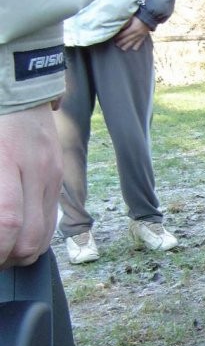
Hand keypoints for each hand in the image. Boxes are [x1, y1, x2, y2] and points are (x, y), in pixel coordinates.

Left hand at [0, 104, 62, 268]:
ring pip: (43, 237)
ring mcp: (52, 176)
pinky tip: (14, 234)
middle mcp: (36, 172)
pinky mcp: (57, 178)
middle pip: (29, 239)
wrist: (18, 86)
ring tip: (0, 251)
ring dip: (20, 253)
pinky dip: (32, 238)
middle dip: (5, 259)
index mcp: (6, 160)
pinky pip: (50, 221)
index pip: (7, 222)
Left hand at [114, 16, 150, 50]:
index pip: (123, 35)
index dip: (118, 37)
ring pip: (133, 43)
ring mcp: (140, 36)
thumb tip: (120, 28)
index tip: (114, 39)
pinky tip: (133, 48)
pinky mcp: (143, 37)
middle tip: (116, 44)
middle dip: (121, 43)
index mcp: (132, 29)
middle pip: (127, 40)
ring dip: (127, 46)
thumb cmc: (138, 16)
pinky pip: (139, 43)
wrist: (149, 16)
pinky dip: (136, 46)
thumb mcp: (131, 18)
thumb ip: (126, 23)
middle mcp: (136, 34)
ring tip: (122, 48)